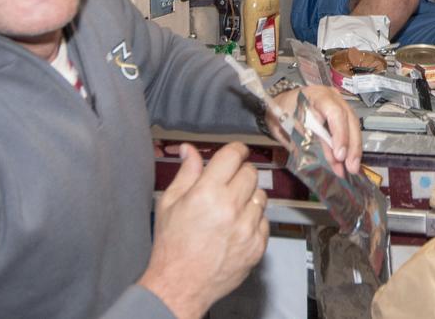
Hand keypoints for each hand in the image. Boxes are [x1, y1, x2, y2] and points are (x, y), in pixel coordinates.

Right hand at [140, 142, 268, 318]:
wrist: (180, 285)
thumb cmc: (172, 245)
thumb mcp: (169, 203)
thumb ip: (186, 173)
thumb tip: (189, 149)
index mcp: (207, 193)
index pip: (233, 156)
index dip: (236, 150)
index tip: (236, 153)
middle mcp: (231, 208)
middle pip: (250, 172)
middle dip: (240, 173)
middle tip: (228, 184)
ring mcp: (247, 228)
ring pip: (260, 195)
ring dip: (249, 196)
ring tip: (231, 209)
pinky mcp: (257, 245)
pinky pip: (265, 220)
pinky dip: (254, 220)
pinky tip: (237, 228)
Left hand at [271, 85, 361, 176]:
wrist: (279, 105)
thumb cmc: (282, 115)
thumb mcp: (291, 130)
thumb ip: (311, 145)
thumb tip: (331, 163)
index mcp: (317, 96)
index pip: (335, 113)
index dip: (340, 135)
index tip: (339, 156)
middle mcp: (333, 97)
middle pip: (349, 120)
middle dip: (352, 146)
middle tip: (351, 168)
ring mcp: (339, 104)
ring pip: (353, 126)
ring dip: (354, 149)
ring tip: (352, 168)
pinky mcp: (340, 115)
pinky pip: (349, 130)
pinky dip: (349, 147)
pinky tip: (348, 162)